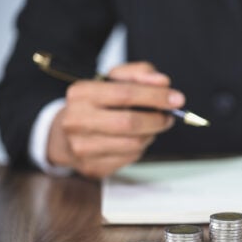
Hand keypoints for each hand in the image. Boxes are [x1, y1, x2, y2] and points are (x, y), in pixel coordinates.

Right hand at [47, 62, 184, 177]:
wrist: (64, 134)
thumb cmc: (97, 104)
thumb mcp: (114, 80)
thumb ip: (140, 74)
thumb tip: (163, 82)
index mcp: (81, 93)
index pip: (125, 94)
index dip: (155, 97)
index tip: (177, 99)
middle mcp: (76, 121)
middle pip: (130, 123)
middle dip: (157, 119)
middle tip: (168, 117)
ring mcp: (81, 148)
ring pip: (134, 144)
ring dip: (150, 135)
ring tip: (150, 126)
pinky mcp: (92, 167)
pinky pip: (130, 158)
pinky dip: (140, 148)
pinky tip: (134, 140)